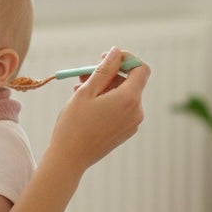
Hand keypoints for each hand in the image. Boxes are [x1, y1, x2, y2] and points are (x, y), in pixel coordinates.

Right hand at [47, 47, 149, 170]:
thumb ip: (104, 69)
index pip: (141, 69)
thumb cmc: (74, 124)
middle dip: (108, 74)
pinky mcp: (126, 131)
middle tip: (83, 74)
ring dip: (104, 88)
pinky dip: (107, 101)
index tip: (106, 58)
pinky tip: (87, 105)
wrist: (69, 159)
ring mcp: (133, 123)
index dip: (126, 59)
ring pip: (123, 95)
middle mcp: (136, 111)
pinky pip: (121, 108)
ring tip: (79, 90)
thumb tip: (117, 53)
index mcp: (129, 99)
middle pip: (130, 82)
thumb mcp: (86, 91)